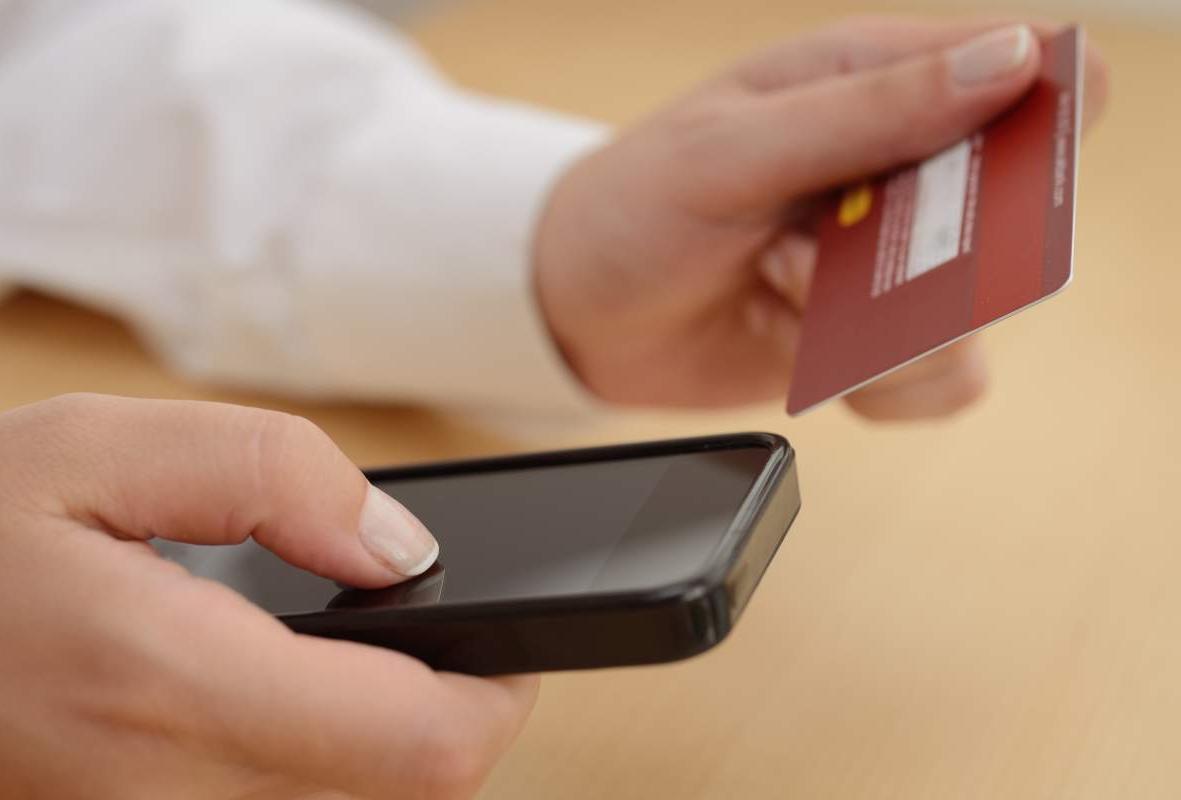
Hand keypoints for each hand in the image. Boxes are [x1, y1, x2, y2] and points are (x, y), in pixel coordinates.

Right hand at [0, 394, 535, 799]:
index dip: (498, 692)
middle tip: (431, 628)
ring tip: (359, 653)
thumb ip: (270, 474)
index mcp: (170, 685)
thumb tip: (397, 547)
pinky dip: (323, 760)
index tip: (511, 636)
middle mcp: (164, 794)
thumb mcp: (99, 447)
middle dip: (447, 712)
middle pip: (403, 792)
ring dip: (386, 740)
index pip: (421, 748)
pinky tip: (296, 694)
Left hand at [535, 18, 1108, 419]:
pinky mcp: (875, 341)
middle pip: (1020, 209)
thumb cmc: (634, 206)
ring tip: (783, 291)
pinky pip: (940, 381)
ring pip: (980, 314)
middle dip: (938, 254)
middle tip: (831, 253)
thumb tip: (1010, 60)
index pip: (1026, 66)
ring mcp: (893, 262)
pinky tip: (808, 356)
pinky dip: (881, 386)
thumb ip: (867, 112)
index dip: (1041, 109)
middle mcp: (901, 170)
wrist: (576, 311)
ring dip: (882, 326)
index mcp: (873, 80)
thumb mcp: (732, 148)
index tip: (991, 169)